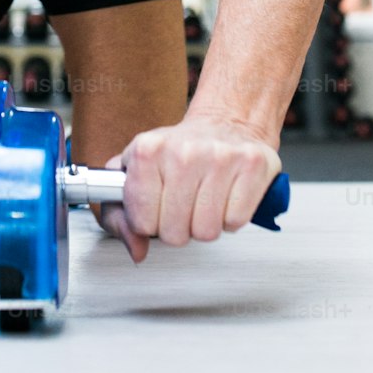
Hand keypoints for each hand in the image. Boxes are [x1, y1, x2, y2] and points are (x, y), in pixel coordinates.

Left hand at [100, 112, 281, 261]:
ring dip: (205, 224)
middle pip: (174, 233)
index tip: (155, 206)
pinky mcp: (252, 165)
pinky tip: (225, 195)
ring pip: (206, 232)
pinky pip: (235, 222)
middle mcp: (183, 151)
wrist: (226, 122)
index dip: (148, 223)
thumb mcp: (137, 171)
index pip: (141, 222)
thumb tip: (136, 250)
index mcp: (147, 150)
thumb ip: (120, 214)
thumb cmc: (180, 150)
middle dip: (178, 227)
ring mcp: (220, 157)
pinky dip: (231, 217)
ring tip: (204, 199)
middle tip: (183, 203)